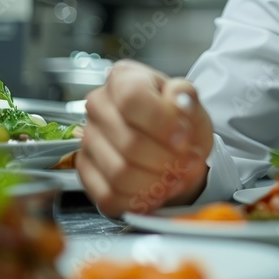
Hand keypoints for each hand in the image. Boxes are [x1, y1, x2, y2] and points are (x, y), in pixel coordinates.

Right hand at [77, 60, 213, 216]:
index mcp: (124, 79)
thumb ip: (186, 98)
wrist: (172, 148)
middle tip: (187, 163)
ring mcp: (88, 139)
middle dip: (166, 160)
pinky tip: (157, 191)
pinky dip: (139, 200)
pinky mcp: (86, 170)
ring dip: (156, 183)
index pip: (132, 97)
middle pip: (129, 142)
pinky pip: (108, 195)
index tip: (184, 137)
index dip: (161, 122)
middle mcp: (99, 105)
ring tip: (176, 178)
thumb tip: (178, 100)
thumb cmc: (179, 123)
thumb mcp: (192, 104)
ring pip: (119, 173)